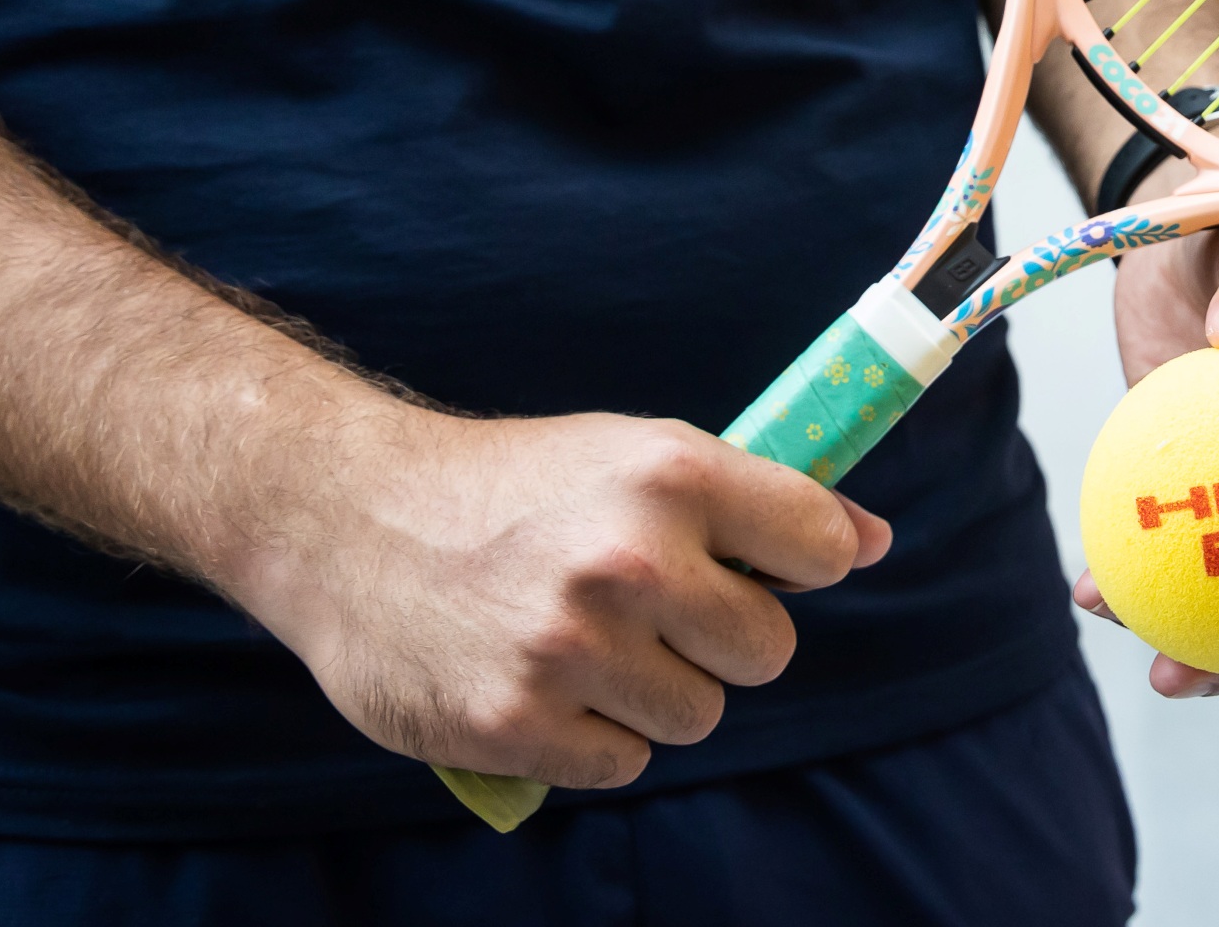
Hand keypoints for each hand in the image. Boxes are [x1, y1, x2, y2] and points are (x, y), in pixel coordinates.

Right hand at [221, 407, 888, 789]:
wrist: (346, 520)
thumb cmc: (512, 486)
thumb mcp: (635, 455)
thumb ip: (755, 502)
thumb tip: (872, 542)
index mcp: (670, 474)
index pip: (818, 547)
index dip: (801, 564)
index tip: (762, 566)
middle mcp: (630, 559)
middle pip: (768, 651)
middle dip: (724, 640)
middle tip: (654, 609)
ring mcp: (571, 649)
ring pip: (701, 715)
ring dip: (658, 693)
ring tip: (588, 642)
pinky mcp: (517, 725)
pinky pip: (625, 762)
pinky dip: (596, 737)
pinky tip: (546, 683)